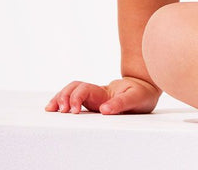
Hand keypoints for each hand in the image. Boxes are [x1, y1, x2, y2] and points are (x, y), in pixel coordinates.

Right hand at [45, 76, 160, 114]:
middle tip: (59, 110)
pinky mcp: (94, 104)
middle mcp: (96, 93)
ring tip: (50, 109)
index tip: (74, 111)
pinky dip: (64, 102)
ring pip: (72, 92)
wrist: (146, 89)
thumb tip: (104, 110)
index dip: (76, 98)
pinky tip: (57, 109)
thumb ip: (121, 102)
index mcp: (104, 91)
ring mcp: (94, 97)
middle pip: (74, 87)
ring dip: (60, 98)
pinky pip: (76, 100)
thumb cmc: (142, 93)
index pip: (84, 89)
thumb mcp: (136, 97)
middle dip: (63, 96)